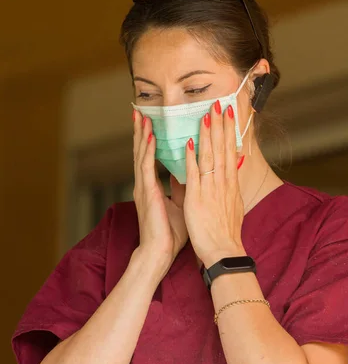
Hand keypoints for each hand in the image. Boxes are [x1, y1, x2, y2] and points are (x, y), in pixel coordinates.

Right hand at [132, 110, 187, 271]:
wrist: (161, 252)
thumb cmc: (170, 233)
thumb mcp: (181, 204)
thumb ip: (182, 187)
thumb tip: (189, 172)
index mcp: (152, 187)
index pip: (149, 157)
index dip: (149, 140)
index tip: (151, 122)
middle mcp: (144, 185)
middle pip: (141, 151)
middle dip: (141, 131)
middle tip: (141, 111)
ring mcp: (143, 188)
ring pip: (141, 154)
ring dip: (141, 134)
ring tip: (141, 116)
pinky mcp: (146, 192)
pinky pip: (146, 166)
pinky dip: (146, 149)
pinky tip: (148, 136)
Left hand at [183, 100, 246, 268]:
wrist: (223, 252)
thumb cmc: (225, 232)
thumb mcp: (232, 206)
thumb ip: (228, 189)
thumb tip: (231, 175)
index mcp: (230, 184)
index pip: (230, 151)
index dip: (229, 131)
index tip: (228, 113)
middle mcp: (222, 183)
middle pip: (222, 149)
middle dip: (220, 125)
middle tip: (219, 104)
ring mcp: (210, 190)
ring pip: (209, 156)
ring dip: (207, 134)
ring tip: (206, 115)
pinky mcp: (197, 198)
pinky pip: (194, 174)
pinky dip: (192, 158)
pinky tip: (190, 142)